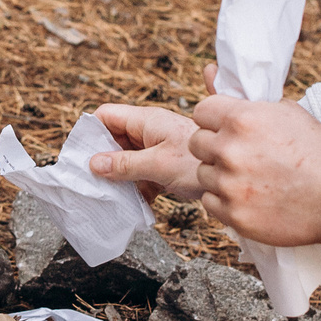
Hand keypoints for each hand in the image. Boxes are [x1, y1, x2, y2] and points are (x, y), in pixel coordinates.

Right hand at [91, 101, 205, 201]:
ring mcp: (157, 147)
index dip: (91, 131)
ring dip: (121, 178)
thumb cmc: (200, 164)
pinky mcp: (165, 165)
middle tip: (95, 182)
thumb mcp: (159, 165)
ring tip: (116, 197)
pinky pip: (142, 173)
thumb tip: (93, 164)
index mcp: (146, 121)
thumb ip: (125, 165)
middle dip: (104, 160)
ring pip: (127, 159)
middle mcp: (150, 130)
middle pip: (113, 139)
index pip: (106, 115)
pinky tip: (140, 205)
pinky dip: (138, 188)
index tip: (83, 156)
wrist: (237, 176)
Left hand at [187, 95, 320, 247]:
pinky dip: (225, 200)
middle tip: (239, 155)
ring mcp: (230, 185)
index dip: (214, 120)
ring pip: (202, 174)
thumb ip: (245, 98)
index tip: (227, 129)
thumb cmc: (319, 153)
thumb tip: (210, 72)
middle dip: (214, 147)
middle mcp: (231, 150)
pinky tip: (250, 197)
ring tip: (250, 178)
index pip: (201, 111)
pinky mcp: (233, 214)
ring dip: (220, 175)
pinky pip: (210, 201)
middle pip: (197, 143)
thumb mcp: (288, 113)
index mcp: (243, 119)